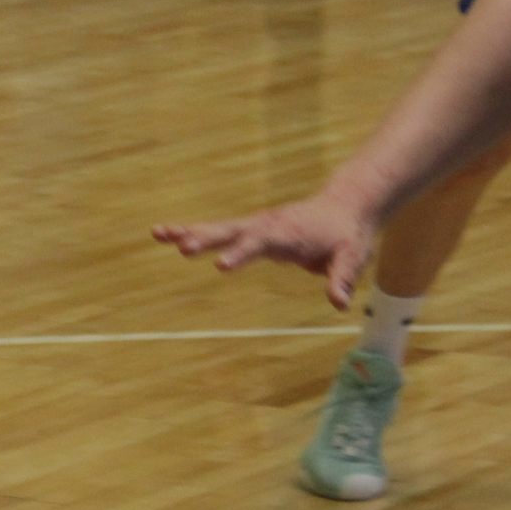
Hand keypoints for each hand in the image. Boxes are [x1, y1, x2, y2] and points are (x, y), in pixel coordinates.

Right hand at [152, 192, 378, 308]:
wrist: (346, 205)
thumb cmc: (348, 234)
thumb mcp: (352, 256)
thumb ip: (342, 278)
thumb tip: (338, 303)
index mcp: (288, 233)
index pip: (261, 243)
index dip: (241, 253)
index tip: (219, 265)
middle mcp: (266, 225)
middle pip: (231, 230)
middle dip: (206, 238)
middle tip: (182, 247)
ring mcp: (255, 226)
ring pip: (218, 228)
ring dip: (188, 231)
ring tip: (157, 233)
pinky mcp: (249, 230)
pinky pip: (218, 232)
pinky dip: (192, 232)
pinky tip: (167, 236)